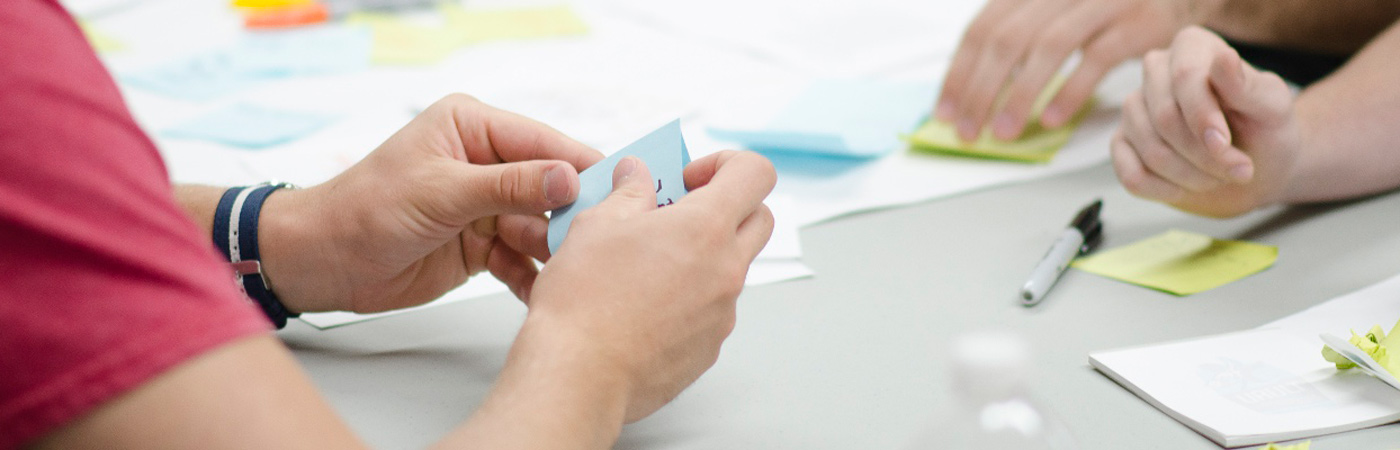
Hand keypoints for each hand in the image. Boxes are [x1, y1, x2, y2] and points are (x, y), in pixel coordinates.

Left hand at [259, 94, 604, 312]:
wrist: (324, 262)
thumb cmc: (365, 209)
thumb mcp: (442, 191)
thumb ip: (510, 185)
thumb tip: (569, 178)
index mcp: (473, 127)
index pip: (543, 143)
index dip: (581, 166)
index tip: (619, 190)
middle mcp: (485, 162)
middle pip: (549, 188)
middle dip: (571, 216)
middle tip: (597, 241)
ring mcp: (485, 206)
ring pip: (540, 227)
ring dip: (553, 251)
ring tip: (572, 272)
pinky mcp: (483, 245)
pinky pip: (522, 259)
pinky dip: (532, 277)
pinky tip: (546, 292)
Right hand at [521, 151, 774, 421]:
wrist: (578, 374)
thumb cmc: (584, 300)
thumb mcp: (596, 224)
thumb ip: (628, 192)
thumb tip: (637, 174)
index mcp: (705, 228)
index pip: (755, 174)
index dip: (726, 164)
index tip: (689, 178)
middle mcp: (726, 270)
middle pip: (759, 220)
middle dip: (727, 207)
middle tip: (678, 214)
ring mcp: (722, 313)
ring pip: (732, 268)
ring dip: (703, 256)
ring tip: (647, 265)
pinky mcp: (709, 348)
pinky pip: (712, 310)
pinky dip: (688, 298)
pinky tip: (643, 307)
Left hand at [936, 0, 1221, 140]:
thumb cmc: (1103, 13)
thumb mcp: (1054, 13)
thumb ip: (1015, 39)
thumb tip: (968, 90)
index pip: (982, 28)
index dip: (960, 72)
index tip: (947, 113)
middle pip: (1008, 39)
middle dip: (982, 90)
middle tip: (969, 132)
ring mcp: (1101, 2)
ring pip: (1048, 48)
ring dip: (1020, 95)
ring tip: (1004, 133)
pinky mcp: (1136, 22)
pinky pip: (1097, 59)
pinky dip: (1070, 91)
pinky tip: (1051, 119)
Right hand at [1111, 27, 1301, 217]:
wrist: (1259, 168)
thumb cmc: (1266, 130)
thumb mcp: (1273, 107)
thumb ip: (1248, 86)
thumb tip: (1223, 59)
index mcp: (1192, 48)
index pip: (1183, 77)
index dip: (1203, 116)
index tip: (1225, 144)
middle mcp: (1156, 71)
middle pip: (1164, 117)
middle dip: (1205, 154)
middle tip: (1239, 170)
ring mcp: (1134, 109)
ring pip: (1150, 150)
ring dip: (1191, 175)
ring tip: (1219, 176)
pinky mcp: (1122, 144)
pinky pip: (1131, 175)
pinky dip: (1165, 190)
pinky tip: (1188, 186)